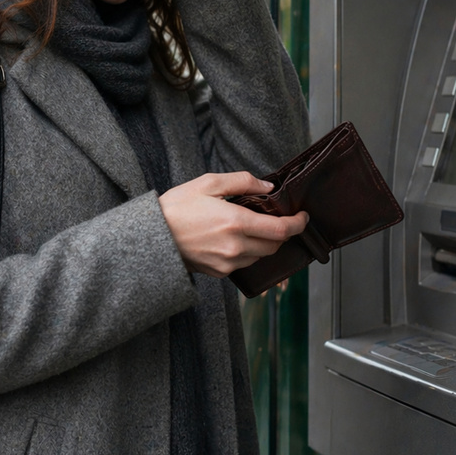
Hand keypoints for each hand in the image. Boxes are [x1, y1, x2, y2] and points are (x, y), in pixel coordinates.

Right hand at [159, 171, 307, 277]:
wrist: (152, 235)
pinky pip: (244, 263)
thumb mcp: (208, 183)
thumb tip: (267, 187)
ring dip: (264, 243)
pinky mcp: (220, 272)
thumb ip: (243, 181)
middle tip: (278, 219)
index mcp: (236, 222)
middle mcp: (235, 246)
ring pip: (261, 256)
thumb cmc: (177, 207)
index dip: (298, 224)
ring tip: (253, 227)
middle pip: (275, 245)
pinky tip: (236, 239)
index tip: (303, 216)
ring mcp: (228, 262)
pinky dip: (248, 252)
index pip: (281, 229)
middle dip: (282, 233)